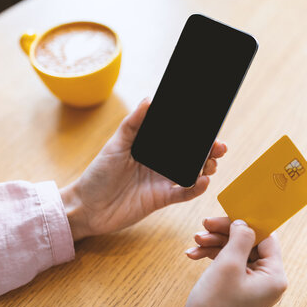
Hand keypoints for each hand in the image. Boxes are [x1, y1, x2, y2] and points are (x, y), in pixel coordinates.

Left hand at [60, 98, 227, 240]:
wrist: (86, 207)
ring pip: (192, 172)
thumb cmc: (98, 174)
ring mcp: (162, 181)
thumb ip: (134, 122)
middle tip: (219, 146)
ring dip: (206, 167)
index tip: (209, 126)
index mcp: (150, 147)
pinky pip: (184, 193)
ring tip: (212, 163)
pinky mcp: (161, 199)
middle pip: (190, 154)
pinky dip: (196, 188)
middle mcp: (159, 163)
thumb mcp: (116, 144)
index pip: (178, 137)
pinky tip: (203, 181)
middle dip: (208, 150)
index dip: (195, 132)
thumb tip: (149, 99)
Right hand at [182, 218, 286, 306]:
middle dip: (224, 233)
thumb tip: (244, 223)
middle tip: (205, 225)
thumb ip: (240, 238)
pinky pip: (228, 263)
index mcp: (274, 276)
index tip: (226, 216)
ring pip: (236, 251)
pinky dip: (212, 256)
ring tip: (196, 241)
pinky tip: (194, 254)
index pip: (266, 238)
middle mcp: (267, 280)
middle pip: (249, 242)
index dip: (245, 224)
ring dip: (214, 243)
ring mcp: (252, 285)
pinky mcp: (238, 288)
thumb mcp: (228, 265)